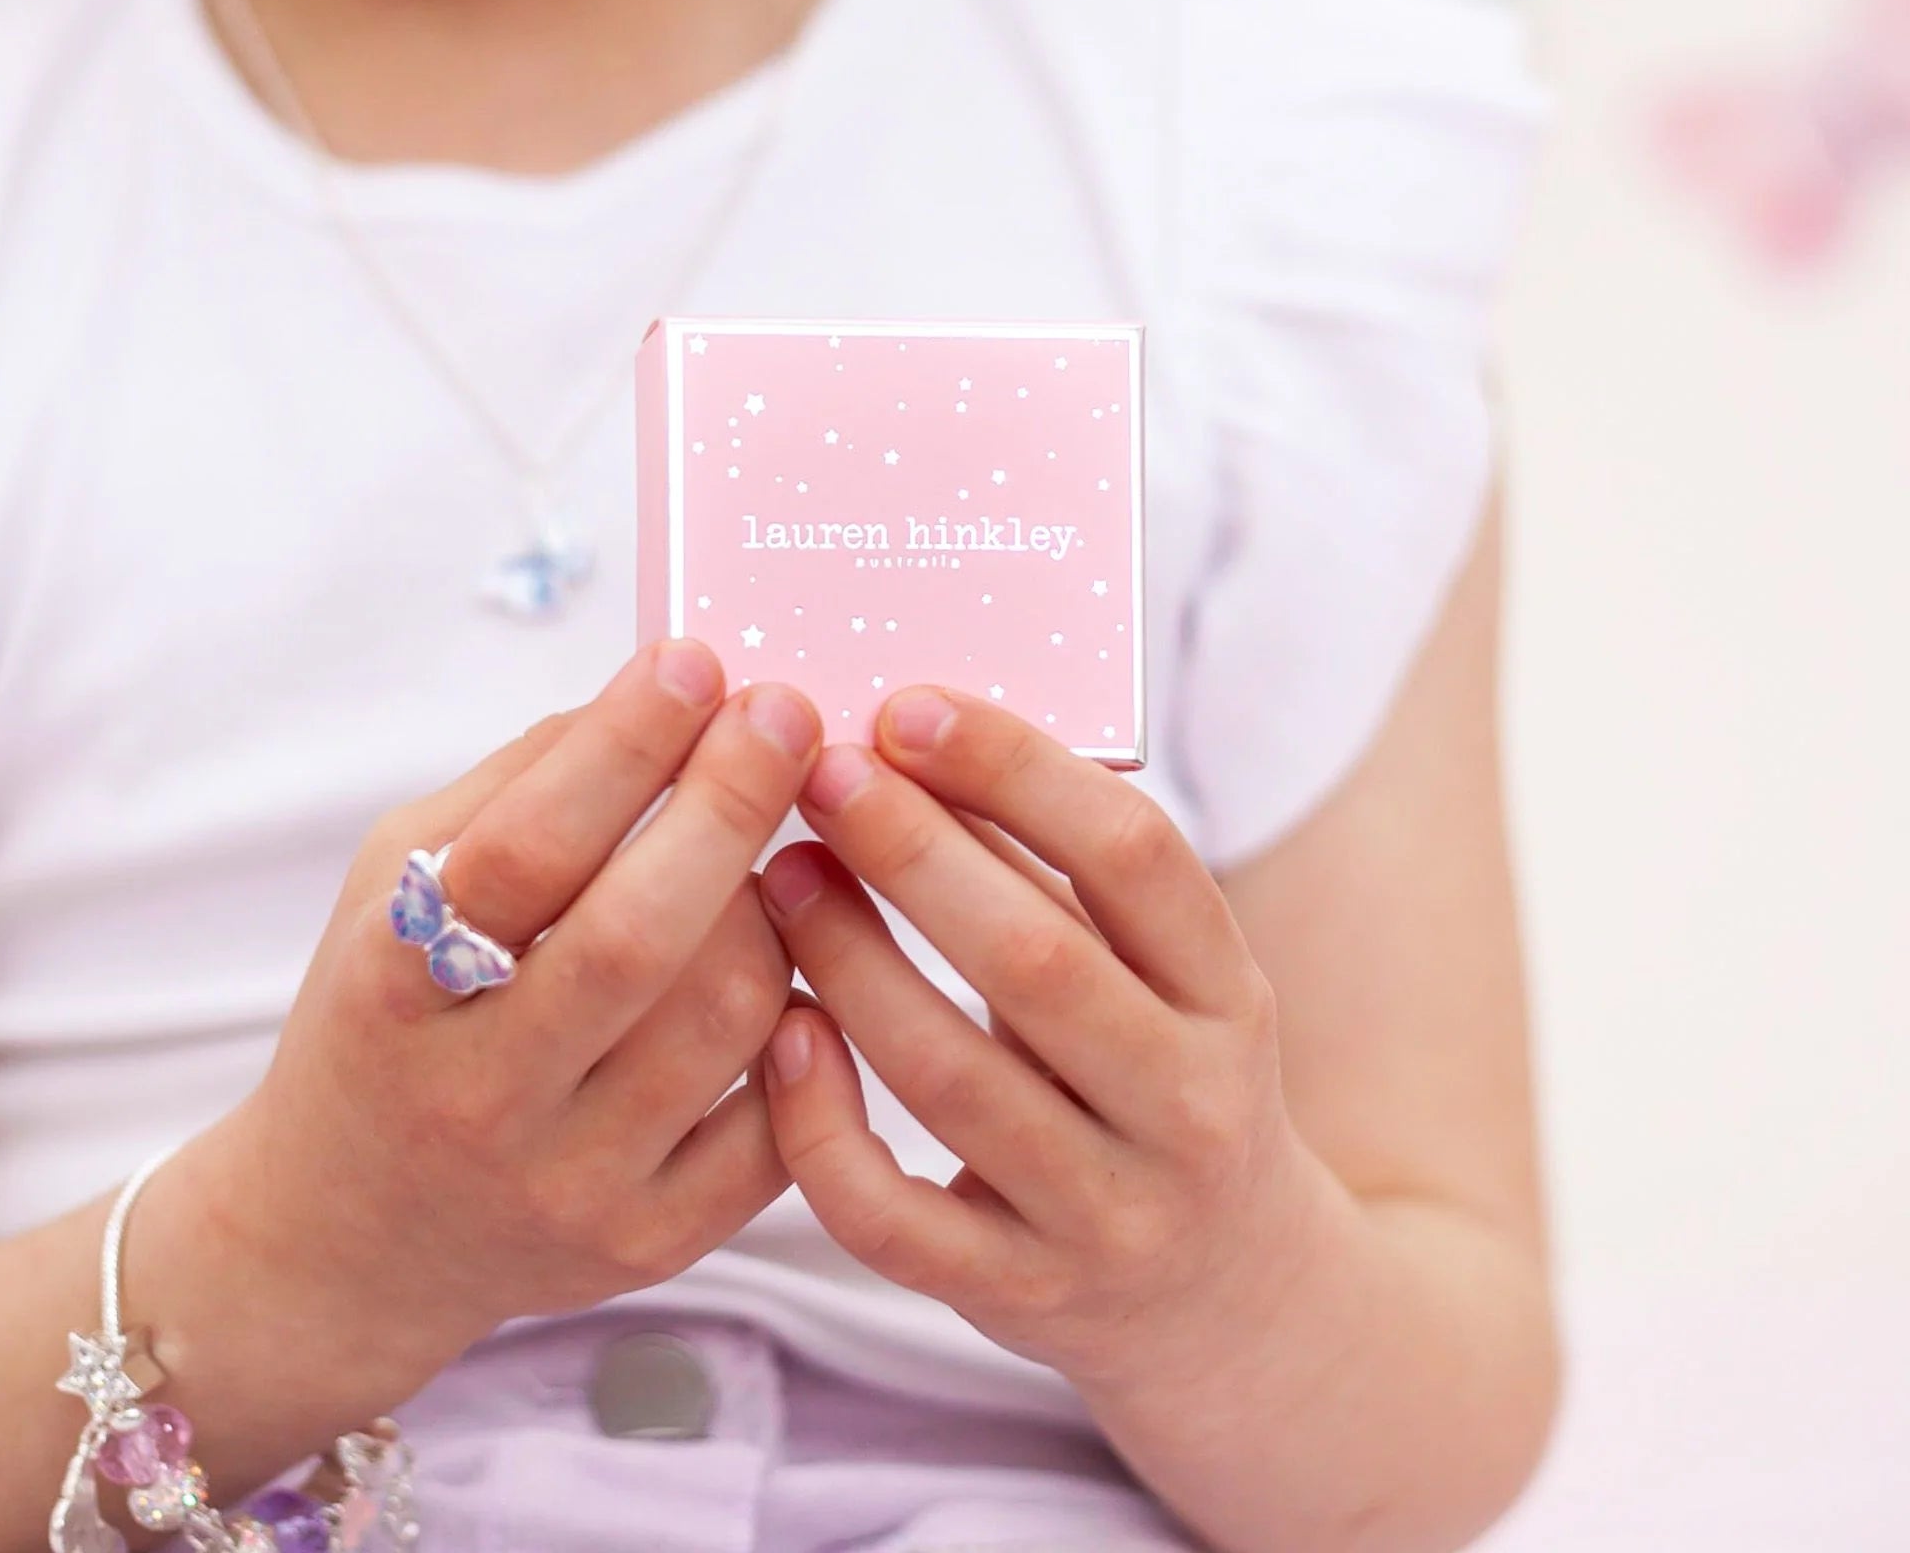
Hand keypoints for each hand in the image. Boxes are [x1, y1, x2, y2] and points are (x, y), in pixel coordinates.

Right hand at [176, 637, 821, 1399]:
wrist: (344, 1239)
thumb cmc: (386, 1020)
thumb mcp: (392, 887)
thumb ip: (515, 787)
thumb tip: (665, 693)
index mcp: (393, 992)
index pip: (521, 853)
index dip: (619, 747)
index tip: (694, 662)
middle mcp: (478, 1101)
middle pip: (639, 939)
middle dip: (730, 802)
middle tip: (783, 712)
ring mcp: (571, 1186)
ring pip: (730, 1014)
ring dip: (773, 903)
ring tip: (769, 850)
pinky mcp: (650, 1243)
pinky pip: (778, 1116)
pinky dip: (803, 1022)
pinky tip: (786, 967)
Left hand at [752, 686, 1320, 1400]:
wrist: (1226, 1298)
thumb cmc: (1159, 1085)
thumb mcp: (1163, 982)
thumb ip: (1057, 876)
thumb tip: (915, 740)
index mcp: (1228, 995)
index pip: (1135, 855)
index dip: (1016, 769)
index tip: (907, 708)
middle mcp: (1186, 1106)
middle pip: (1036, 960)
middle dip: (913, 854)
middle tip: (818, 773)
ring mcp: (1106, 1214)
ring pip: (952, 1080)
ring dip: (849, 962)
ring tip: (778, 876)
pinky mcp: (1019, 1297)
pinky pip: (894, 1218)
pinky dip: (823, 1126)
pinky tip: (781, 1036)